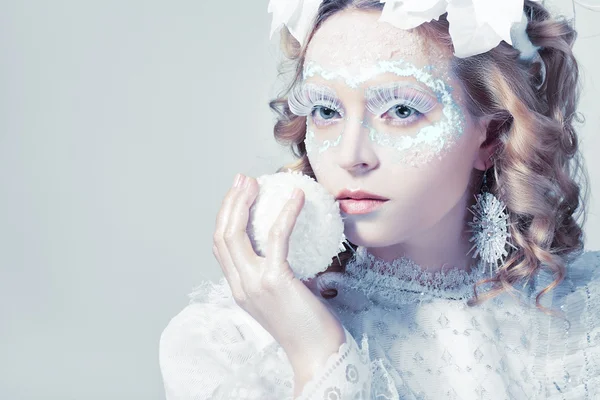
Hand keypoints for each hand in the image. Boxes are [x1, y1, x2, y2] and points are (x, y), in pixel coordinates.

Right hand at [212, 174, 345, 380]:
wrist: (317, 354)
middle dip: (229, 202)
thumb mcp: (284, 294)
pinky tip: (296, 197)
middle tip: (243, 179)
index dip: (225, 216)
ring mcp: (253, 284)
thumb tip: (288, 242)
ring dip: (243, 202)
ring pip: (235, 234)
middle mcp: (240, 286)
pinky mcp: (275, 281)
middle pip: (221, 235)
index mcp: (239, 288)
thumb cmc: (308, 325)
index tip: (238, 193)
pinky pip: (277, 238)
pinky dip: (285, 213)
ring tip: (255, 181)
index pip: (221, 246)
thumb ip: (277, 271)